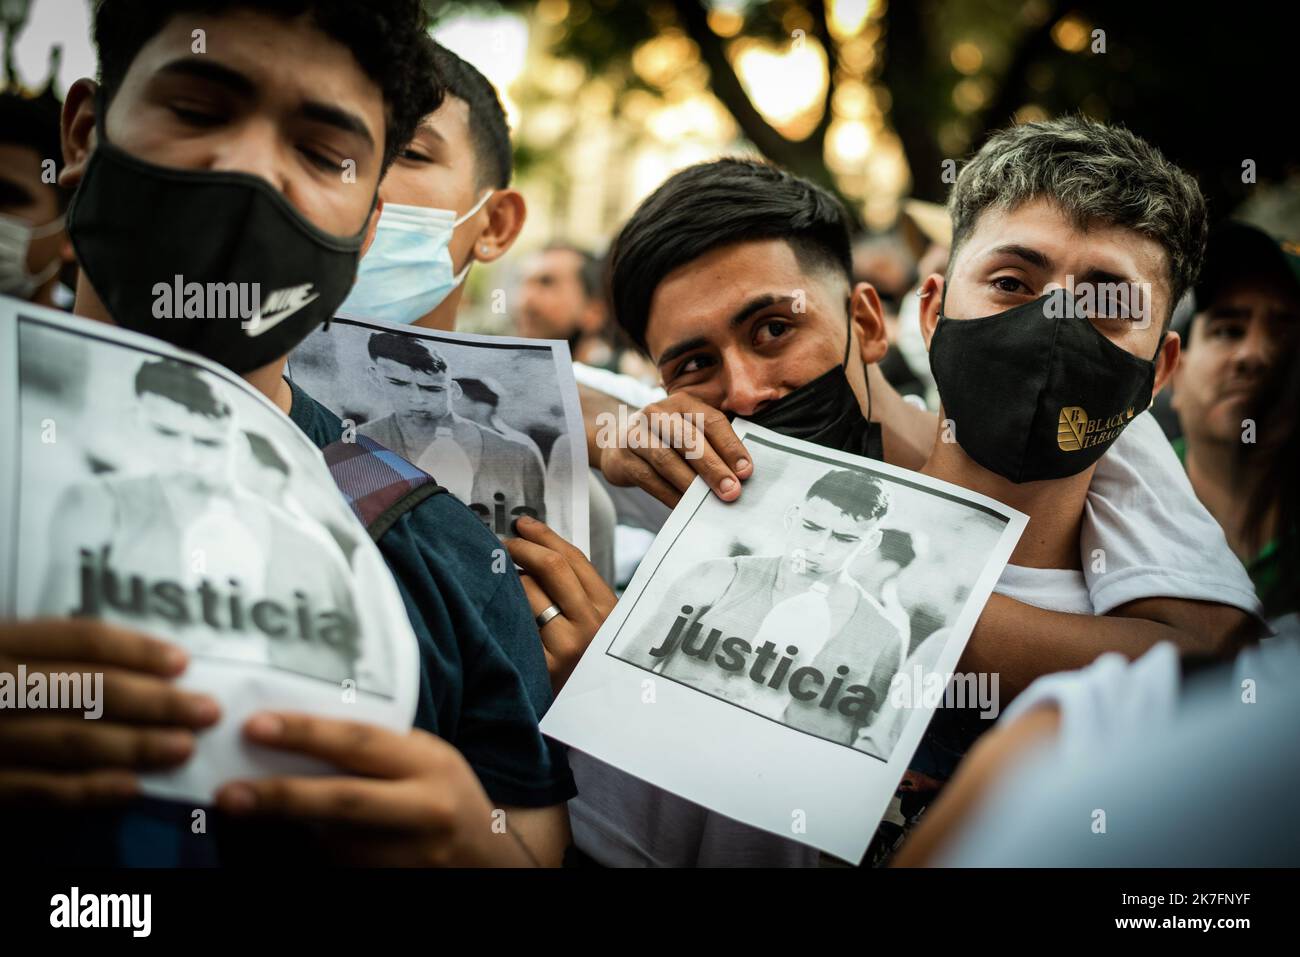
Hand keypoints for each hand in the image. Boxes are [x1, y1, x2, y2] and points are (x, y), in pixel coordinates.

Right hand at [0, 618, 219, 806]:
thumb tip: (138, 659)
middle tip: (206, 710)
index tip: (182, 662)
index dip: (136, 649)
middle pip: (86, 690)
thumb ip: (47, 649)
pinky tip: (131, 788)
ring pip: (69, 741)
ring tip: (183, 747)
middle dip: (154, 702)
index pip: (79, 639)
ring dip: (135, 746)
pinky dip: (87, 792)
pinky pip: (37, 791)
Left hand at [215, 712, 535, 866]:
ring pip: (335, 845)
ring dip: (289, 832)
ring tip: (252, 810)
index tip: (255, 726)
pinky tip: (292, 843)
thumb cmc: (445, 795)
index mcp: (429, 765)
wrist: (490, 859)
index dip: (306, 733)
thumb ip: (377, 748)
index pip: (361, 743)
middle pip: (345, 801)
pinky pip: (341, 869)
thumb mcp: (425, 759)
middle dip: (282, 796)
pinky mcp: (396, 884)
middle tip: (228, 794)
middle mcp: (424, 810)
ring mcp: (411, 857)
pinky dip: (310, 856)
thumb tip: (297, 729)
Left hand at [506, 516, 616, 692]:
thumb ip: (578, 595)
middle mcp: (592, 626)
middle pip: (551, 567)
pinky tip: (493, 607)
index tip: (523, 525)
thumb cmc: (588, 669)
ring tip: (499, 579)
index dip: (545, 536)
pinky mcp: (542, 668)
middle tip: (503, 544)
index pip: (574, 559)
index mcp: (610, 611)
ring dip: (508, 579)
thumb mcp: (598, 629)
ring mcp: (566, 648)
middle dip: (521, 548)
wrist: (591, 723)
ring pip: (527, 592)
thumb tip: (538, 551)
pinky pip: (514, 624)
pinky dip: (501, 609)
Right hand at [595, 392, 751, 507]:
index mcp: (682, 403)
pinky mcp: (622, 458)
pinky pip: (649, 479)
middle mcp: (656, 413)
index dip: (730, 446)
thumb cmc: (666, 439)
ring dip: (691, 483)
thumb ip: (712, 445)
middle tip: (732, 490)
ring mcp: (635, 434)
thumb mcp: (687, 431)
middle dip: (713, 467)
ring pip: (667, 460)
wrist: (616, 443)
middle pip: (689, 440)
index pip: (711, 421)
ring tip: (709, 501)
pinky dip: (670, 495)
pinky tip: (685, 506)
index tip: (746, 471)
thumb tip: (740, 475)